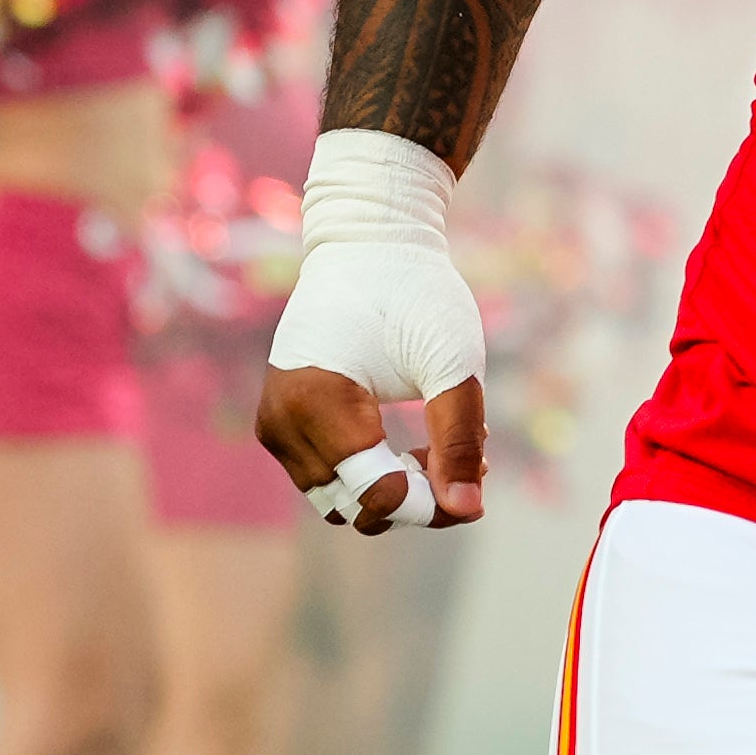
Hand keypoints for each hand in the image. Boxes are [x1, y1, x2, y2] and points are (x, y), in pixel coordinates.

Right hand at [258, 231, 494, 532]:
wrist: (366, 244)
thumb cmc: (414, 294)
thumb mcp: (450, 363)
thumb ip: (458, 439)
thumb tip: (466, 510)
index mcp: (316, 403)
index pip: (376, 494)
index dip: (434, 502)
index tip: (481, 468)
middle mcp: (282, 423)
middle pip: (357, 505)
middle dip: (419, 494)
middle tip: (471, 451)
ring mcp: (275, 426)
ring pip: (340, 498)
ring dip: (395, 486)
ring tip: (443, 444)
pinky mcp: (280, 425)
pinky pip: (328, 476)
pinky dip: (372, 471)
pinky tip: (416, 441)